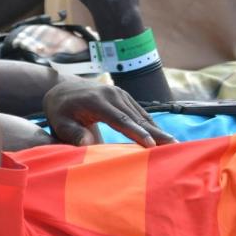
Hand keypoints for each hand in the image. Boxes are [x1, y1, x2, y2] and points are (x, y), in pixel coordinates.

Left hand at [44, 80, 175, 147]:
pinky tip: (163, 136)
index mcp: (97, 102)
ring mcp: (120, 94)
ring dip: (158, 129)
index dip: (136, 133)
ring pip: (142, 115)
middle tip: (174, 145)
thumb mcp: (60, 124)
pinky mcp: (124, 97)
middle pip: (137, 117)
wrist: (63, 90)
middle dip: (156, 132)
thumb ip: (73, 134)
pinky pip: (141, 113)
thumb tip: (86, 143)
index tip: (151, 145)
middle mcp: (112, 94)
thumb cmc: (61, 113)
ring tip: (174, 143)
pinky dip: (152, 125)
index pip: (120, 120)